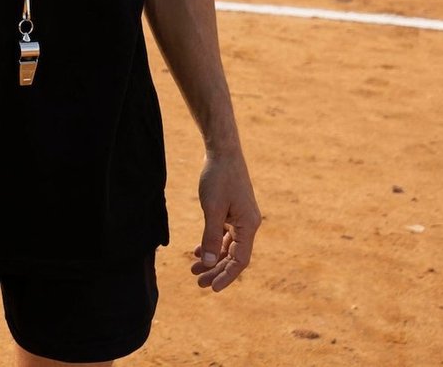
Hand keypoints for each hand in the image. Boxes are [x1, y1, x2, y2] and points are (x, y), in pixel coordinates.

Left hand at [191, 150, 260, 291]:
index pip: (240, 260)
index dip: (226, 276)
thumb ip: (211, 237)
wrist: (223, 152)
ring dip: (212, 259)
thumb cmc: (218, 178)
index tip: (212, 288)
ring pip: (228, 246)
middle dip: (216, 271)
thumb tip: (209, 263)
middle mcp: (248, 224)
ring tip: (194, 270)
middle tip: (198, 283)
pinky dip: (212, 244)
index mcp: (248, 226)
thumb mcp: (212, 209)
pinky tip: (198, 251)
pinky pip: (224, 235)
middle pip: (234, 256)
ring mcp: (241, 218)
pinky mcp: (233, 212)